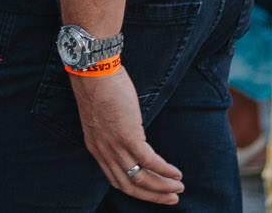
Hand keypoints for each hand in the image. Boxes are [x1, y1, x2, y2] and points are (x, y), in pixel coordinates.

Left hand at [69, 68, 184, 203]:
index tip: (153, 193)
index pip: (117, 180)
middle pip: (130, 186)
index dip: (137, 190)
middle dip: (153, 196)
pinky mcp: (128, 136)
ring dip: (163, 186)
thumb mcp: (100, 118)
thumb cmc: (98, 88)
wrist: (92, 71)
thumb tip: (130, 137)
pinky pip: (150, 161)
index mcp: (97, 149)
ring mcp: (115, 146)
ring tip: (179, 188)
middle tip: (172, 199)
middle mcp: (104, 152)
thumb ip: (112, 133)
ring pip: (141, 178)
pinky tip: (176, 173)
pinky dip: (165, 170)